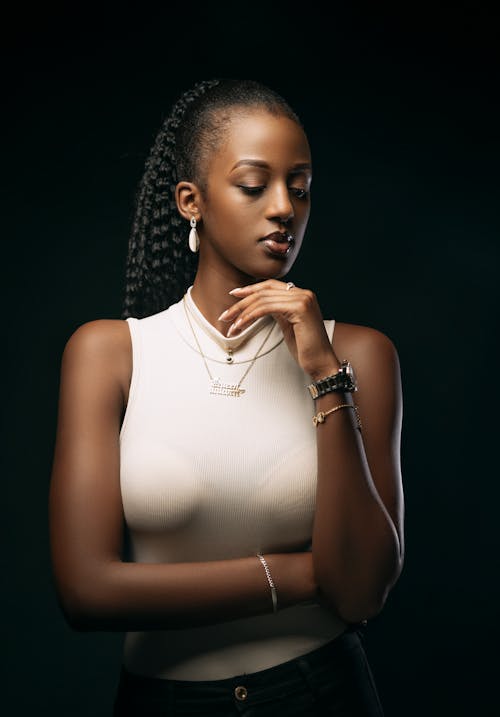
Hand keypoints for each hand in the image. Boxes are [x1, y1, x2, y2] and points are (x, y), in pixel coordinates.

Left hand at [219, 279, 340, 378]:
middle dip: (242, 303)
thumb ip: (277, 310)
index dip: (251, 289)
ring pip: (263, 299)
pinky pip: (267, 308)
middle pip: (264, 291)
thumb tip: (259, 305)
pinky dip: (250, 316)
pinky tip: (242, 325)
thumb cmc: (305, 348)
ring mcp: (302, 299)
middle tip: (226, 315)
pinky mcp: (299, 308)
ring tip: (232, 325)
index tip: (235, 295)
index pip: (271, 285)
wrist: (320, 363)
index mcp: (301, 295)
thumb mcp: (288, 324)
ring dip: (242, 313)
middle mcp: (303, 293)